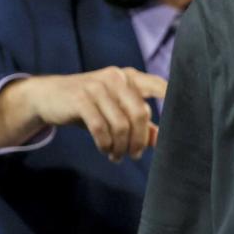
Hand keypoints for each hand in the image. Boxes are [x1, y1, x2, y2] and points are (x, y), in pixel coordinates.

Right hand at [0, 67, 166, 160]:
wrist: (49, 96)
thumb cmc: (92, 105)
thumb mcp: (116, 110)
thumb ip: (140, 123)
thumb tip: (163, 140)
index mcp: (131, 77)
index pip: (160, 85)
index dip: (174, 99)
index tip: (185, 120)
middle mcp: (117, 77)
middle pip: (141, 114)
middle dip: (140, 139)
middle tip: (136, 155)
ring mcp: (98, 86)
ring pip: (120, 124)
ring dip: (121, 146)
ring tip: (117, 155)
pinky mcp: (80, 98)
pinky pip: (101, 128)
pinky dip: (105, 144)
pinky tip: (105, 151)